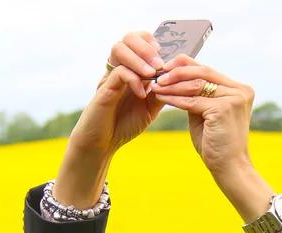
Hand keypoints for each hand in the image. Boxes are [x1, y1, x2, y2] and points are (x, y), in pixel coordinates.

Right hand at [66, 31, 165, 157]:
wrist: (103, 144)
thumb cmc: (124, 125)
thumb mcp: (150, 108)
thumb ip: (161, 92)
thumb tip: (178, 79)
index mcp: (130, 69)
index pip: (139, 40)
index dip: (152, 42)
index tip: (164, 56)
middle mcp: (118, 68)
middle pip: (128, 38)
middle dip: (146, 47)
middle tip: (159, 64)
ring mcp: (109, 77)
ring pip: (119, 48)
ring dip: (139, 59)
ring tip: (152, 74)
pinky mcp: (104, 89)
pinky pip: (118, 72)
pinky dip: (133, 79)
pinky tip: (142, 93)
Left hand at [148, 54, 254, 176]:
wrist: (229, 168)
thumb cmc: (216, 144)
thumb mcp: (206, 114)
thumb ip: (198, 97)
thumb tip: (176, 82)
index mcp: (239, 89)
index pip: (208, 70)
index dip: (186, 65)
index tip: (166, 67)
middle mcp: (240, 90)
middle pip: (203, 71)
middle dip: (177, 72)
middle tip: (158, 75)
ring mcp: (234, 98)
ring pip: (196, 85)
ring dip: (173, 85)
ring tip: (156, 86)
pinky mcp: (224, 109)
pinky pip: (193, 101)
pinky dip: (175, 99)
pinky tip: (161, 97)